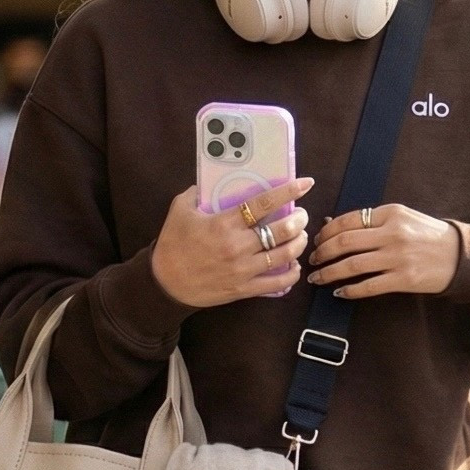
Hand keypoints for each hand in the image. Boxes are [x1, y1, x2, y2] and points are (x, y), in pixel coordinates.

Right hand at [151, 177, 314, 308]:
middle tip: (301, 215)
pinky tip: (294, 265)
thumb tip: (213, 180)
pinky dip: (291, 274)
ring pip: (284, 255)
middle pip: (281, 230)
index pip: (263, 203)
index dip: (288, 192)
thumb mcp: (180, 210)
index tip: (305, 184)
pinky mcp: (244, 289)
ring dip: (298, 243)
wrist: (165, 283)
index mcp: (224, 223)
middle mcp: (238, 246)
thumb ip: (197, 192)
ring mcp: (243, 270)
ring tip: (301, 236)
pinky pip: (276, 284)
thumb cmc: (172, 245)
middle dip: (299, 220)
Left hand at [306, 203, 459, 299]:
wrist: (459, 256)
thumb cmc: (427, 236)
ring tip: (317, 277)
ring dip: (329, 273)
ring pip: (352, 265)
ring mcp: (397, 257)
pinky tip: (339, 292)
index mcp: (390, 213)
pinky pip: (368, 286)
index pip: (348, 220)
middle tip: (312, 260)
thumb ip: (373, 221)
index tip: (317, 240)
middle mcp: (392, 233)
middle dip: (322, 252)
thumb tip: (335, 226)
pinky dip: (349, 290)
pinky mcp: (403, 279)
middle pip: (345, 242)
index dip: (326, 231)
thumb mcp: (403, 218)